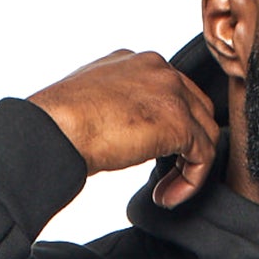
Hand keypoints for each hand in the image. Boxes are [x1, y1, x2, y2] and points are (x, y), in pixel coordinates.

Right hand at [28, 49, 223, 207]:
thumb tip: (127, 132)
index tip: (154, 158)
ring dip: (189, 169)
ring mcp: (171, 92)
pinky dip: (190, 182)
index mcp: (137, 62)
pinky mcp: (178, 122)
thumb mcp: (94, 102)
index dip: (171, 130)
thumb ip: (120, 107)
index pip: (174, 93)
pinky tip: (165, 196)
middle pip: (197, 109)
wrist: (54, 128)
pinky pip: (203, 156)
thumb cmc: (60, 123)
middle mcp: (159, 69)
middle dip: (186, 147)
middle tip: (166, 178)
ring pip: (205, 134)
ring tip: (165, 192)